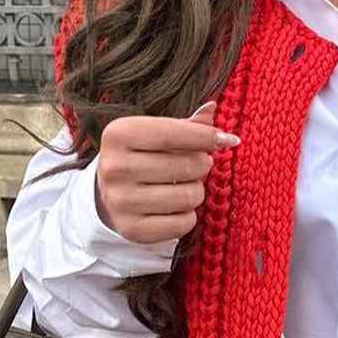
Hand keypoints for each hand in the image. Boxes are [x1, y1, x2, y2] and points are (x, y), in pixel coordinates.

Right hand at [94, 100, 240, 243]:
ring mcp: (121, 201)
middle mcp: (115, 168)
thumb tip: (212, 108)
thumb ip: (185, 124)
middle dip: (202, 165)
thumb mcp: (155, 134)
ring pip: (189, 196)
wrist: (109, 197)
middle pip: (186, 166)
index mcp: (118, 135)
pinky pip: (183, 223)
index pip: (172, 133)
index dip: (205, 137)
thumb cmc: (141, 158)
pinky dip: (188, 215)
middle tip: (198, 166)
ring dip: (196, 192)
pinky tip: (176, 207)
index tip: (228, 140)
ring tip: (185, 186)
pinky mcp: (133, 229)